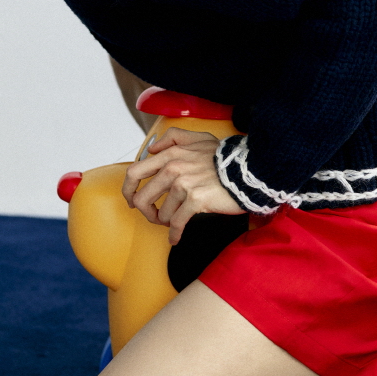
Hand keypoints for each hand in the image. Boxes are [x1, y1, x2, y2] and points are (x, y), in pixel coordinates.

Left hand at [122, 127, 243, 244]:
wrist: (248, 170)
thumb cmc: (224, 158)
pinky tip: (176, 238)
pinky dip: (174, 234)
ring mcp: (184, 184)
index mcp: (170, 154)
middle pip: (142, 197)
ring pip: (161, 213)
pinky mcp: (196, 200)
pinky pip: (177, 223)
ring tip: (173, 224)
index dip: (128, 189)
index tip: (131, 199)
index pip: (134, 172)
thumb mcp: (199, 138)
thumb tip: (152, 148)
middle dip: (146, 212)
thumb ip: (173, 137)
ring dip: (165, 223)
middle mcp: (173, 168)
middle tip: (154, 217)